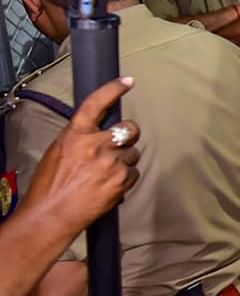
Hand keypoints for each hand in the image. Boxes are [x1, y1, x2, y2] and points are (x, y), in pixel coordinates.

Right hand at [26, 77, 139, 235]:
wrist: (52, 214)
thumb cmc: (50, 185)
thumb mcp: (58, 152)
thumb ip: (80, 138)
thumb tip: (96, 132)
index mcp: (76, 134)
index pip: (96, 103)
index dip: (113, 90)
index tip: (126, 82)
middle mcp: (96, 144)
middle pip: (129, 129)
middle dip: (127, 135)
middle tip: (118, 146)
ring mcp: (112, 161)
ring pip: (133, 153)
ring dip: (124, 161)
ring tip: (106, 174)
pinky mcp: (122, 179)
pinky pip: (134, 173)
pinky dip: (126, 179)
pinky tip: (109, 186)